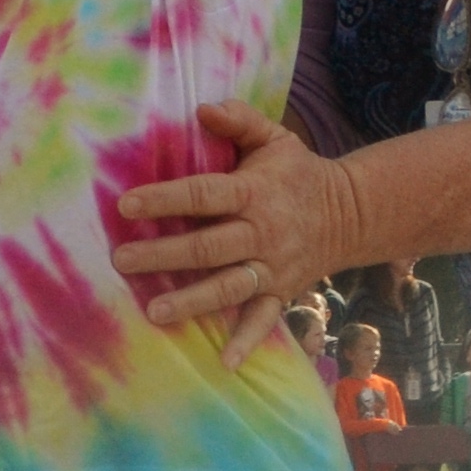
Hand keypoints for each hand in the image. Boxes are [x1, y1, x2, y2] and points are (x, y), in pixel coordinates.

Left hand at [110, 100, 361, 366]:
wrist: (350, 214)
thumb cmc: (297, 173)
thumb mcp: (274, 138)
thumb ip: (239, 120)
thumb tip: (202, 108)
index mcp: (254, 192)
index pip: (203, 194)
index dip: (164, 198)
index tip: (125, 204)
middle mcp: (262, 232)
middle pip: (208, 246)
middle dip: (163, 254)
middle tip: (120, 259)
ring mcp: (272, 267)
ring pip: (229, 287)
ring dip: (191, 301)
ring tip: (153, 311)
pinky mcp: (282, 292)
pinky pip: (265, 319)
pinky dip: (247, 340)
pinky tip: (225, 362)